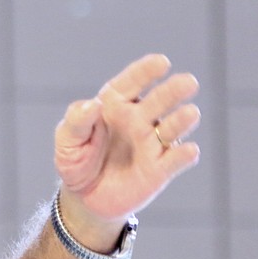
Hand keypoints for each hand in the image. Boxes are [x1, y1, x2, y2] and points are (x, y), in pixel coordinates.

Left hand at [54, 53, 200, 224]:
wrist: (83, 196)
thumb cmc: (76, 160)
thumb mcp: (67, 141)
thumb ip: (77, 121)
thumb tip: (93, 105)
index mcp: (115, 104)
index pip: (132, 82)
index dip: (146, 71)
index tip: (161, 62)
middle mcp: (139, 119)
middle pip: (160, 100)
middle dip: (174, 91)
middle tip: (188, 82)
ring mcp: (152, 143)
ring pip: (173, 127)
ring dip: (183, 120)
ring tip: (190, 113)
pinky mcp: (159, 169)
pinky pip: (176, 160)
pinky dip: (184, 155)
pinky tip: (188, 151)